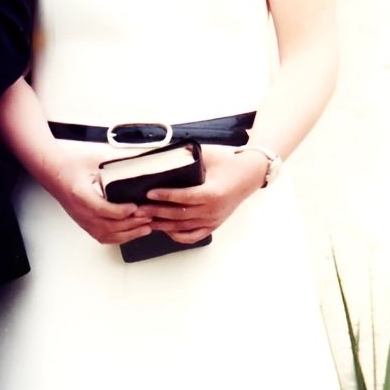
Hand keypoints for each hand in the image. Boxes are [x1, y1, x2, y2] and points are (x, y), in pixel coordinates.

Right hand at [41, 144, 153, 245]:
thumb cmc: (69, 162)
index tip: (136, 206)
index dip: (121, 211)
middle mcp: (79, 210)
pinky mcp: (83, 221)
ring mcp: (80, 218)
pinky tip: (130, 233)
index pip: (102, 209)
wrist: (51, 168)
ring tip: (145, 227)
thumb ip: (118, 161)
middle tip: (148, 216)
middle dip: (131, 224)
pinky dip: (118, 238)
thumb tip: (140, 161)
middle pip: (107, 226)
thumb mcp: (94, 157)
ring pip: (106, 235)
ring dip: (128, 234)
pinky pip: (101, 236)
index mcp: (80, 193)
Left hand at [141, 146, 267, 244]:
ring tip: (144, 219)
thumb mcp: (209, 154)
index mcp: (213, 192)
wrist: (250, 174)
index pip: (184, 197)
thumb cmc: (229, 162)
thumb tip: (164, 154)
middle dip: (156, 212)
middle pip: (179, 215)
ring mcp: (213, 220)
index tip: (148, 194)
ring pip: (183, 227)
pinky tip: (164, 229)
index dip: (165, 196)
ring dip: (162, 225)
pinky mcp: (214, 225)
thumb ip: (188, 155)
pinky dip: (178, 235)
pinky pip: (193, 236)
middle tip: (138, 209)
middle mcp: (213, 210)